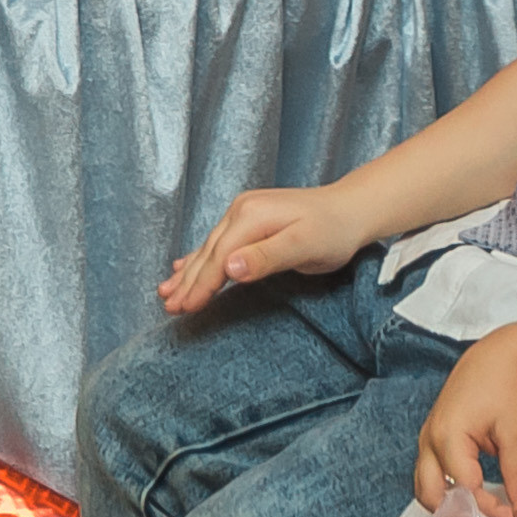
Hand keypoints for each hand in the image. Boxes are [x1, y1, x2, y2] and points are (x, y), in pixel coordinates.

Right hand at [157, 184, 368, 315]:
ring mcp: (243, 213)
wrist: (350, 208)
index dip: (202, 285)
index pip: (218, 257)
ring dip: (188, 272)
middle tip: (169, 308)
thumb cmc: (332, 230)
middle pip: (208, 253)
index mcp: (250, 217)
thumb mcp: (304, 246)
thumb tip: (228, 268)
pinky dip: (200, 258)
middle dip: (188, 282)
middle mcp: (240, 211)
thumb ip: (266, 257)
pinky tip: (184, 265)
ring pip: (209, 248)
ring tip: (166, 292)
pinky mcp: (249, 219)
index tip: (186, 308)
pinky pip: (218, 243)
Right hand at [415, 320, 516, 516]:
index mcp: (447, 437)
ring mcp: (427, 440)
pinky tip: (474, 496)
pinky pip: (432, 476)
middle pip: (430, 496)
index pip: (465, 491)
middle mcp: (429, 441)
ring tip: (483, 513)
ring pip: (426, 489)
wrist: (495, 357)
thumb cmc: (504, 388)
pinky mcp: (432, 439)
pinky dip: (448, 492)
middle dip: (458, 516)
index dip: (492, 510)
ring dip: (450, 505)